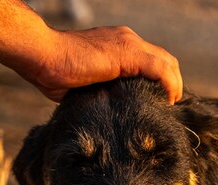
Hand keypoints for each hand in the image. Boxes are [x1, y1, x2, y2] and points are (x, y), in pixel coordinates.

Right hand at [19, 26, 182, 103]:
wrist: (44, 57)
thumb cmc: (54, 73)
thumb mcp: (84, 85)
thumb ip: (100, 92)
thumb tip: (107, 112)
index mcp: (117, 46)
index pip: (150, 61)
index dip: (160, 81)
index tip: (159, 101)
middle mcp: (127, 40)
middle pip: (164, 59)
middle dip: (171, 83)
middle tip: (168, 106)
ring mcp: (128, 44)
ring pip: (167, 62)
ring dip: (174, 85)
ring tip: (170, 105)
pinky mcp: (127, 53)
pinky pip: (160, 68)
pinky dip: (168, 84)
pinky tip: (167, 100)